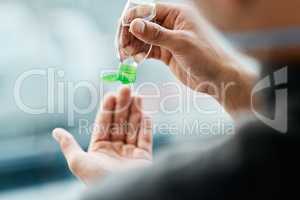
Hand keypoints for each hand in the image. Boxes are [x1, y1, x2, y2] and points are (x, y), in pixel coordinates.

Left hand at [53, 87, 151, 184]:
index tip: (111, 94)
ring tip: (138, 96)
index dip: (108, 109)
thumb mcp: (78, 162)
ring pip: (134, 127)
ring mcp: (131, 153)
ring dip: (136, 112)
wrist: (122, 194)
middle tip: (127, 88)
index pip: (104, 124)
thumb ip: (69, 145)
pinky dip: (146, 127)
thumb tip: (56, 131)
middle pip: (120, 123)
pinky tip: (146, 113)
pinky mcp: (145, 158)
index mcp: (100, 149)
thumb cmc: (98, 180)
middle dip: (123, 105)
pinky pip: (146, 139)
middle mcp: (116, 150)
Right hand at [119, 3, 256, 116]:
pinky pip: (147, 49)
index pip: (147, 8)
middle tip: (122, 49)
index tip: (122, 32)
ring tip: (125, 57)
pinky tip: (134, 61)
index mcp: (176, 13)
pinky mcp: (166, 52)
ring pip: (141, 37)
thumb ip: (157, 34)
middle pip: (141, 22)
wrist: (219, 78)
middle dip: (129, 34)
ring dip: (131, 45)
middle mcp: (170, 23)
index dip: (132, 18)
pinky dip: (138, 54)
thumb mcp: (181, 43)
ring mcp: (167, 38)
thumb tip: (133, 24)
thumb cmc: (207, 57)